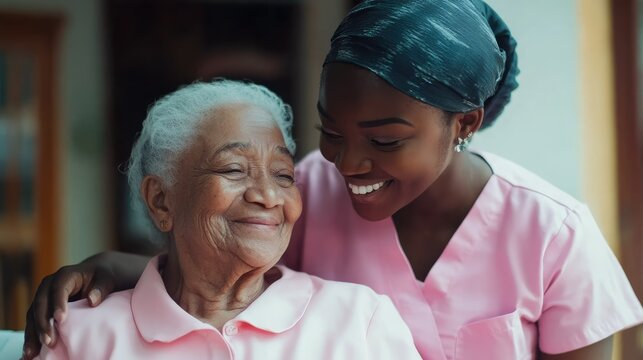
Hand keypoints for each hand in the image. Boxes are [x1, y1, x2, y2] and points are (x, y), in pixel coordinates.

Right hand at [22, 251, 149, 358]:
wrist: (96, 277)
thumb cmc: (103, 278)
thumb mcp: (107, 279)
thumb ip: (101, 288)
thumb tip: (92, 300)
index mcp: (66, 275)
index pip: (58, 288)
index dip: (57, 302)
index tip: (61, 319)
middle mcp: (50, 285)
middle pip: (41, 302)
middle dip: (43, 322)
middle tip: (49, 341)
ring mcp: (44, 297)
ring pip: (33, 314)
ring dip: (33, 333)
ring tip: (34, 352)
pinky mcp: (42, 310)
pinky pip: (33, 323)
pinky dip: (32, 337)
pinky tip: (31, 352)